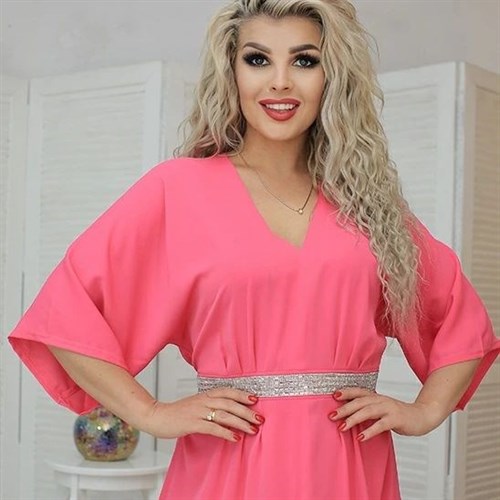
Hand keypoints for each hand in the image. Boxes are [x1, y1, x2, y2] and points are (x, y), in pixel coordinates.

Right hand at [141, 388, 264, 442]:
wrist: (157, 416)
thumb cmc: (177, 412)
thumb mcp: (196, 404)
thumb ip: (211, 405)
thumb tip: (229, 412)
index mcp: (205, 394)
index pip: (227, 391)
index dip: (241, 394)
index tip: (255, 399)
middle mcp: (203, 400)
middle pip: (229, 403)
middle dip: (246, 411)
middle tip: (260, 418)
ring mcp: (198, 411)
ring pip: (224, 414)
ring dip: (240, 422)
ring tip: (252, 429)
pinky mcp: (192, 423)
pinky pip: (212, 427)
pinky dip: (225, 432)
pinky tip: (235, 438)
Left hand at [329, 387, 447, 441]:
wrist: (422, 416)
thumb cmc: (399, 415)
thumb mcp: (381, 410)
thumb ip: (367, 411)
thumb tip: (347, 417)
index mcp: (376, 397)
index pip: (358, 392)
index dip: (346, 392)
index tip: (333, 395)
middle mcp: (381, 400)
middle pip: (359, 401)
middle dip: (344, 408)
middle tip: (331, 416)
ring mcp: (389, 408)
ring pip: (368, 411)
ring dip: (353, 419)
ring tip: (342, 427)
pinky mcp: (396, 419)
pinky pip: (381, 424)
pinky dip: (370, 430)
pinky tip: (361, 437)